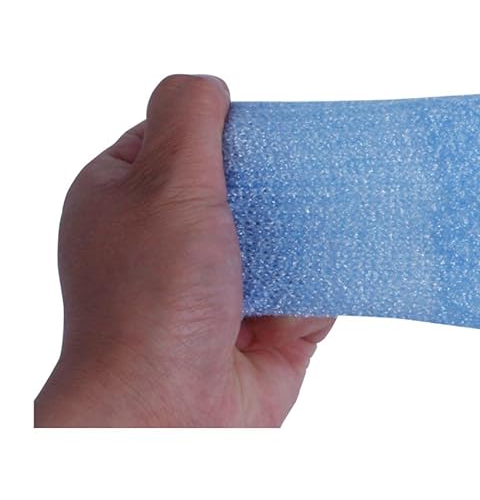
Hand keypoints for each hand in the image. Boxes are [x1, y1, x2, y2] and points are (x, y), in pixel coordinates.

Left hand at [35, 75, 332, 426]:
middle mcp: (170, 247)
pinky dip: (324, 293)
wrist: (171, 413)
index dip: (223, 132)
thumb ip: (189, 118)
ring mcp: (221, 294)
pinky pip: (313, 298)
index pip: (179, 142)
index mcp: (126, 201)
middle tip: (310, 177)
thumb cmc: (152, 303)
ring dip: (309, 241)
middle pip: (242, 192)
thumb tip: (213, 85)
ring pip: (284, 245)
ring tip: (333, 224)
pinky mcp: (268, 337)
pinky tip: (326, 285)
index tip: (264, 133)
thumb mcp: (164, 181)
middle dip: (278, 189)